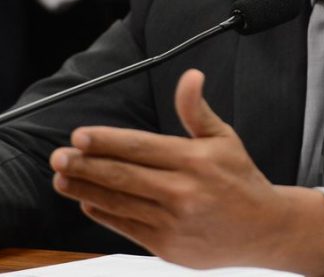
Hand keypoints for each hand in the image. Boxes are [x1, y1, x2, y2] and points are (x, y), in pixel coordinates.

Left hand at [50, 68, 323, 274]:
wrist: (264, 230)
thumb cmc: (241, 180)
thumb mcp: (224, 138)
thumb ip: (196, 110)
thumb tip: (190, 76)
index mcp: (195, 161)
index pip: (140, 147)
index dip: (107, 141)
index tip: (80, 136)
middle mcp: (183, 192)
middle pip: (123, 176)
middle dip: (85, 166)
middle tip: (58, 158)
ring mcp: (173, 222)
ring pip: (119, 203)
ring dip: (85, 190)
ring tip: (63, 179)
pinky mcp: (168, 246)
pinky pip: (127, 227)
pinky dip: (104, 214)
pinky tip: (88, 202)